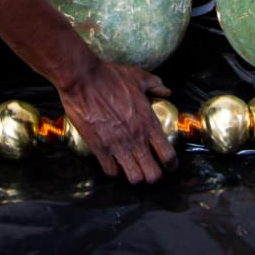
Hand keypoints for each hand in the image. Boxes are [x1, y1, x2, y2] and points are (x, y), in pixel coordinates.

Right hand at [56, 60, 177, 183]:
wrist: (83, 79)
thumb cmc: (111, 77)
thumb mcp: (138, 77)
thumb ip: (155, 85)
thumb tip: (166, 90)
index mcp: (149, 123)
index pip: (168, 156)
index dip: (171, 165)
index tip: (169, 165)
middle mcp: (136, 138)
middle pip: (152, 174)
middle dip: (152, 175)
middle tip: (148, 168)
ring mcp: (117, 145)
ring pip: (134, 178)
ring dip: (134, 175)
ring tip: (131, 168)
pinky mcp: (99, 148)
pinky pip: (111, 171)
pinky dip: (113, 170)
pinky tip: (113, 162)